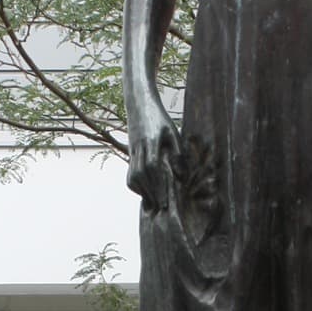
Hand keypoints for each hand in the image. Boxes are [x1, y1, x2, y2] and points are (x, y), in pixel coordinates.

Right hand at [127, 93, 180, 207]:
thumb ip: (177, 153)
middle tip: (161, 206)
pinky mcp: (130, 153)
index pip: (152, 167)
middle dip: (151, 192)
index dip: (158, 184)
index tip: (165, 199)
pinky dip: (136, 185)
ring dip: (142, 191)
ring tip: (153, 202)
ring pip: (133, 176)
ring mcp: (132, 151)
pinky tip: (145, 191)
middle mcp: (139, 148)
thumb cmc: (159, 118)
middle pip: (141, 175)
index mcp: (151, 142)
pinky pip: (130, 173)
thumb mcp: (172, 132)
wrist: (139, 103)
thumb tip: (181, 175)